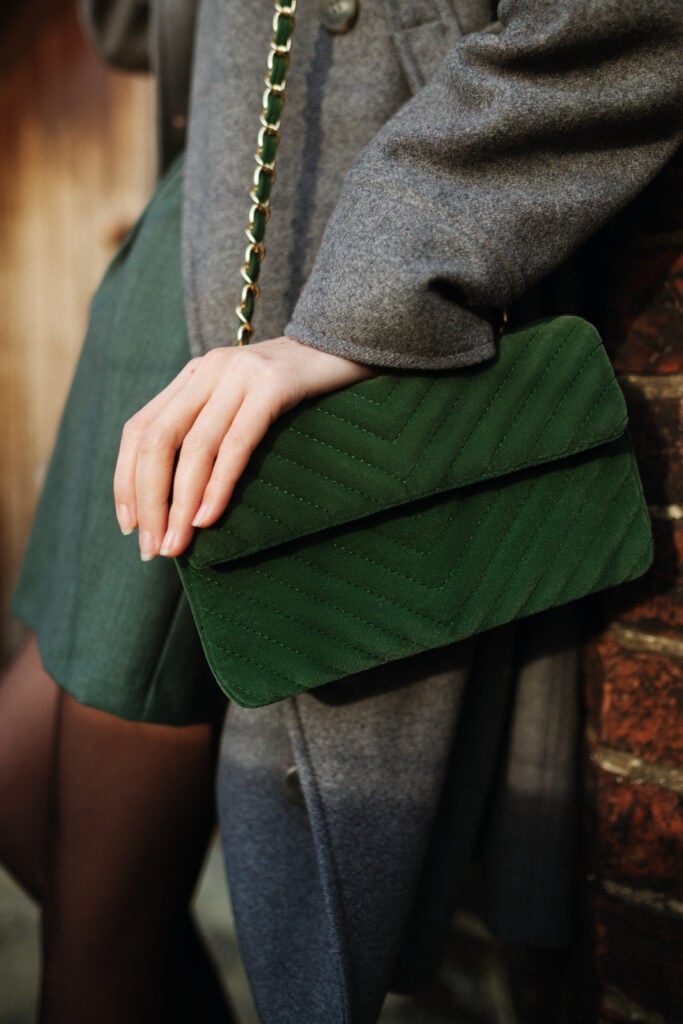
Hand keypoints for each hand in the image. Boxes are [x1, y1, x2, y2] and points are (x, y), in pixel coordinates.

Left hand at [114, 336, 374, 559]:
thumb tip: (186, 500)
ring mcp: (239, 374)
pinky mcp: (273, 384)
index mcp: (193, 377)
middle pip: (156, 440)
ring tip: (177, 545)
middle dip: (148, 501)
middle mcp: (207, 370)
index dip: (126, 481)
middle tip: (152, 549)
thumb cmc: (302, 388)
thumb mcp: (246, 403)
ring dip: (179, 504)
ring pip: (193, 447)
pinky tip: (208, 518)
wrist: (352, 339)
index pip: (140, 429)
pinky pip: (236, 443)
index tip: (130, 527)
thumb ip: (215, 430)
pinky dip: (217, 485)